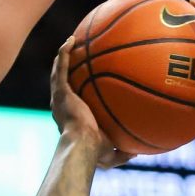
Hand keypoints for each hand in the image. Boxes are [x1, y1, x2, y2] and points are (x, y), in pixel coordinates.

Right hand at [51, 42, 134, 168]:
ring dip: (63, 56)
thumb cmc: (94, 152)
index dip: (75, 91)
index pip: (72, 101)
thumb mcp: (111, 155)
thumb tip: (136, 153)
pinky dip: (64, 52)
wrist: (82, 145)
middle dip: (66, 69)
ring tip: (70, 42)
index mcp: (71, 118)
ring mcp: (59, 97)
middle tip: (76, 57)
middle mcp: (62, 105)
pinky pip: (61, 66)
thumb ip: (122, 153)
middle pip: (62, 82)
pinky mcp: (61, 91)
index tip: (84, 83)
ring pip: (58, 71)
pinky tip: (71, 40)